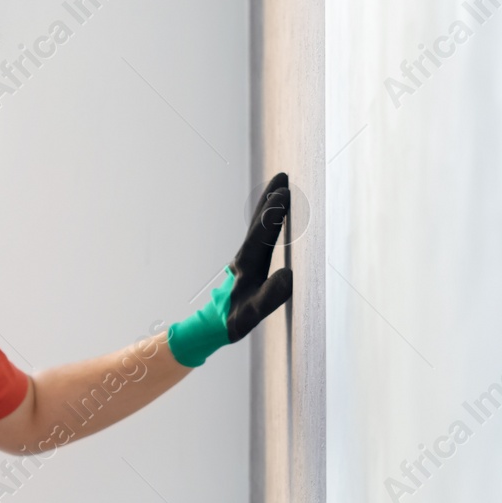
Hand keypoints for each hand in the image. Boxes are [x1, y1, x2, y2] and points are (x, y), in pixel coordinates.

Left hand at [166, 172, 293, 366]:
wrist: (211, 327)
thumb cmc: (231, 322)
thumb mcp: (251, 315)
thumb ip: (269, 297)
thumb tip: (290, 276)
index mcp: (246, 266)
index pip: (262, 235)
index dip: (273, 214)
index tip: (285, 192)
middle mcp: (244, 257)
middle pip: (258, 223)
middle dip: (270, 200)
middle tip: (283, 175)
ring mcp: (245, 258)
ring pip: (258, 226)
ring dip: (269, 206)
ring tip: (281, 186)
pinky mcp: (248, 263)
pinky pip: (260, 235)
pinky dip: (268, 221)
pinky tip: (274, 217)